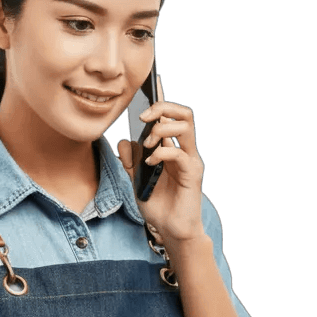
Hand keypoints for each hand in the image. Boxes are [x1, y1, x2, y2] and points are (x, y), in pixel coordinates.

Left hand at [116, 77, 205, 243]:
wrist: (170, 231)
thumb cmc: (158, 206)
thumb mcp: (136, 180)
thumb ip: (131, 161)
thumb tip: (124, 141)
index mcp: (170, 148)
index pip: (170, 117)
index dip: (161, 100)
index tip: (151, 85)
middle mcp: (183, 150)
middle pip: (183, 113)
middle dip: (162, 107)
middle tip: (143, 117)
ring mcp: (190, 160)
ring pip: (185, 126)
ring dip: (162, 129)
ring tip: (147, 143)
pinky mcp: (193, 174)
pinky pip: (179, 153)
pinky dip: (161, 153)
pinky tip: (150, 162)